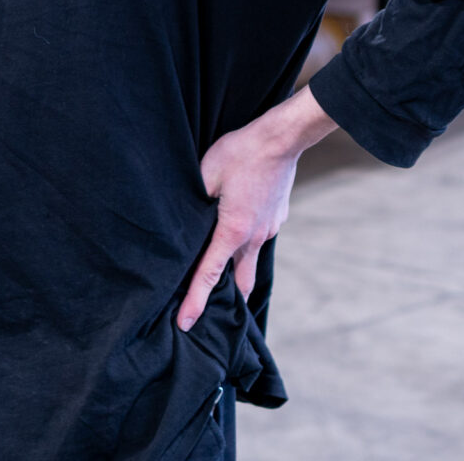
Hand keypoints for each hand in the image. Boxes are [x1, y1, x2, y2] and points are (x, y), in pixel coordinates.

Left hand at [177, 88, 338, 331]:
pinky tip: (235, 228)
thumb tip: (183, 221)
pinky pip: (259, 239)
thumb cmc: (239, 154)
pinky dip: (246, 243)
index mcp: (232, 232)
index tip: (186, 325)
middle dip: (225, 301)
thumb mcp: (204, 175)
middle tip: (210, 312)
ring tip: (221, 272)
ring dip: (236, 271)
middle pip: (239, 283)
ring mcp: (269, 230)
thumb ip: (192, 203)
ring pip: (250, 261)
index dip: (195, 302)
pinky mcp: (277, 219)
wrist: (280, 139)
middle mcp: (254, 238)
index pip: (209, 276)